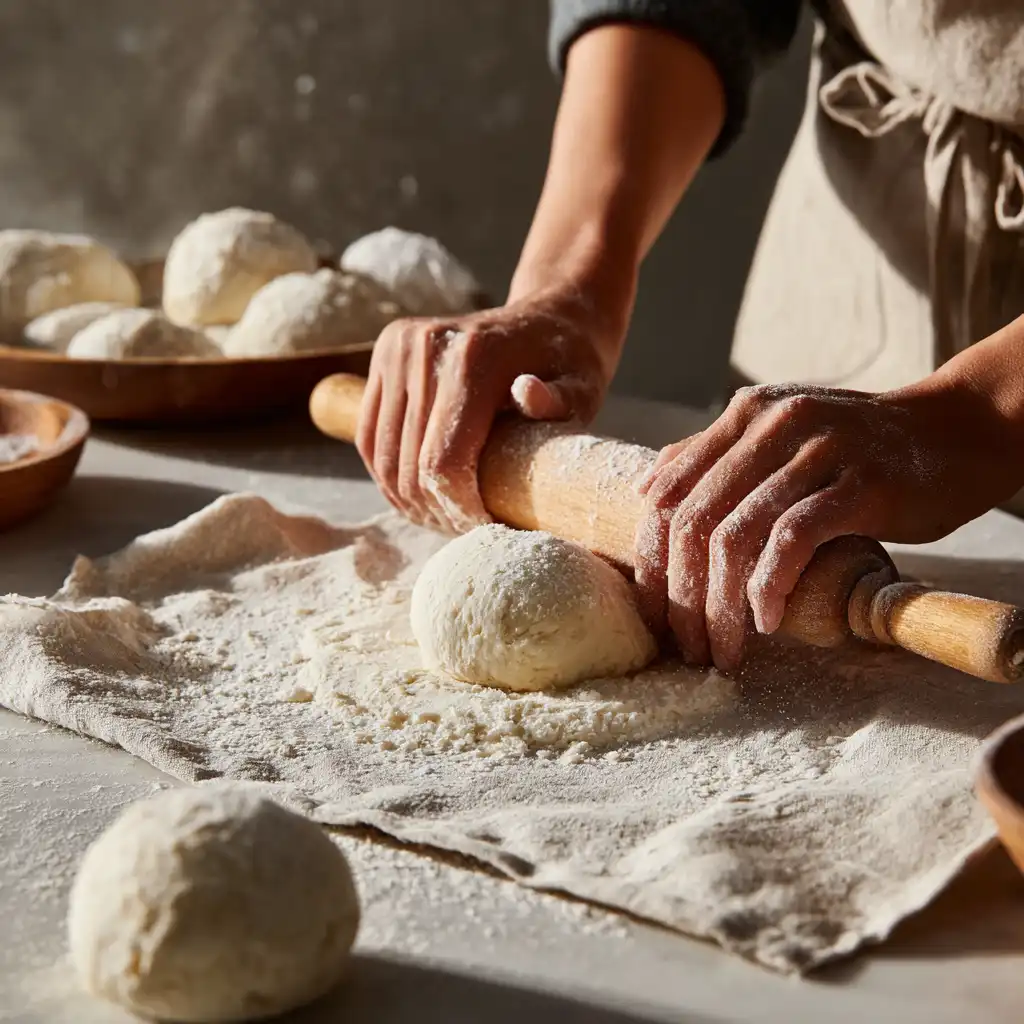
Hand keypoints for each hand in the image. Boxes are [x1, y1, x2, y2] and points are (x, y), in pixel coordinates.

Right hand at [357, 284, 617, 532]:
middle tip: (468, 526)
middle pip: (410, 467)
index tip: (485, 525)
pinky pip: (369, 437)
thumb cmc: (571, 365)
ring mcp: (398, 348)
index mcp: (473, 357)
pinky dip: (389, 475)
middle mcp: (426, 347)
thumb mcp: (582, 389)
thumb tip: (530, 394)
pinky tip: (421, 494)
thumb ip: (560, 402)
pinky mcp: (384, 354)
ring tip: (447, 513)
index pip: (442, 463)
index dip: (458, 509)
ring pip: (384, 459)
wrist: (548, 316)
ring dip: (411, 500)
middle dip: (437, 510)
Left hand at [634, 381, 1022, 671]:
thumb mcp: (781, 435)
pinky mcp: (859, 484)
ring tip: (723, 650)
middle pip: (696, 522)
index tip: (653, 614)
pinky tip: (768, 620)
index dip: (651, 560)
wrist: (956, 430)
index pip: (670, 495)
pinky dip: (770, 585)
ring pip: (737, 536)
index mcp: (744, 417)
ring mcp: (816, 452)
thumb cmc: (858, 447)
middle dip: (681, 595)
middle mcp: (772, 426)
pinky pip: (793, 539)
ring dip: (721, 605)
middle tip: (686, 646)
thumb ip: (715, 455)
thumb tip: (647, 490)